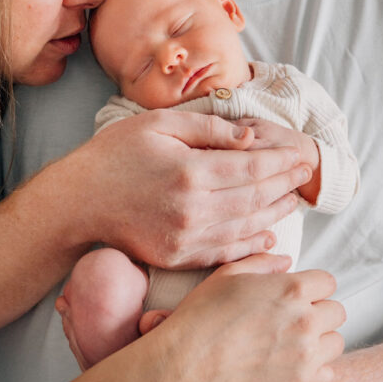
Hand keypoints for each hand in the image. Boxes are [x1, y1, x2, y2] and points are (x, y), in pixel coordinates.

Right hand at [72, 110, 308, 268]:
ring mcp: (185, 238)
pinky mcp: (176, 257)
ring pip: (245, 227)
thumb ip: (208, 128)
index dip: (280, 161)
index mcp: (190, 172)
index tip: (300, 155)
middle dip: (284, 184)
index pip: (251, 166)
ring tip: (293, 200)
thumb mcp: (159, 123)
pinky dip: (249, 246)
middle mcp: (192, 210)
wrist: (77, 201)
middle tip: (305, 174)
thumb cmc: (115, 154)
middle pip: (254, 198)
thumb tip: (250, 137)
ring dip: (274, 214)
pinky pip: (223, 252)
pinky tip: (267, 237)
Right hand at [153, 254, 345, 381]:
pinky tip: (291, 366)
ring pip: (336, 342)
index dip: (312, 287)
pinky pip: (328, 373)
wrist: (189, 364)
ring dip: (320, 341)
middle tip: (292, 321)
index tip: (296, 297)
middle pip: (336, 311)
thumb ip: (263, 263)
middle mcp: (306, 320)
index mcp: (292, 288)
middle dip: (318, 313)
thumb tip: (286, 261)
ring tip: (292, 345)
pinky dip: (315, 370)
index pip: (328, 282)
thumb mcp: (228, 275)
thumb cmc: (203, 315)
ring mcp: (307, 354)